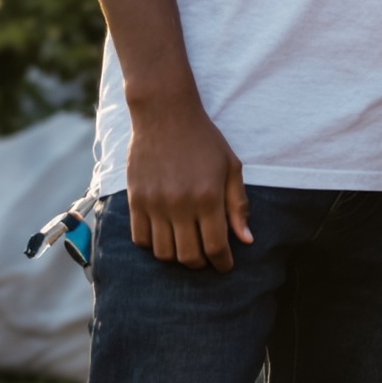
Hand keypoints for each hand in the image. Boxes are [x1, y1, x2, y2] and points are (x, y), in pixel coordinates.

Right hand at [125, 91, 250, 270]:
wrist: (166, 116)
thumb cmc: (205, 140)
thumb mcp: (231, 167)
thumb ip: (238, 205)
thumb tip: (246, 240)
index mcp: (208, 196)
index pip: (215, 246)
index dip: (222, 262)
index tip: (226, 266)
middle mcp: (180, 204)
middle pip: (188, 256)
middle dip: (202, 264)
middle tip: (208, 258)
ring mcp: (154, 204)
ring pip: (163, 252)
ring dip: (177, 258)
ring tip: (187, 249)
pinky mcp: (135, 201)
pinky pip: (141, 239)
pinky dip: (154, 246)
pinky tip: (166, 237)